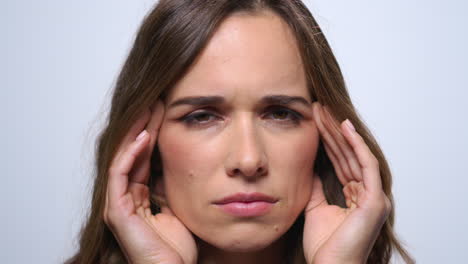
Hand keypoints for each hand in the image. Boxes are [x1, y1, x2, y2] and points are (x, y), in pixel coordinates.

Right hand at [103, 100, 196, 263]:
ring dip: (136, 133)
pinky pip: (121, 176)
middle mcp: (126, 197)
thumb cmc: (178, 248)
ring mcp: (120, 204)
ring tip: (149, 110)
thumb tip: (185, 163)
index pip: (143, 157)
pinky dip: (132, 154)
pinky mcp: (118, 212)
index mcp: (140, 196)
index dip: (152, 133)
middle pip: (132, 153)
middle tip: (155, 101)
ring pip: (124, 159)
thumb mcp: (178, 207)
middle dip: (143, 126)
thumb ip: (174, 186)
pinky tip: (145, 136)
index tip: (164, 111)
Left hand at [303, 104, 390, 263]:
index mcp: (354, 196)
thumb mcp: (315, 206)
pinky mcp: (375, 200)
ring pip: (356, 155)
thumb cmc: (323, 245)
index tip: (314, 121)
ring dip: (340, 132)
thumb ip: (316, 186)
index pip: (340, 161)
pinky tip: (345, 127)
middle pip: (347, 154)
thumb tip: (310, 167)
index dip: (327, 141)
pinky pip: (366, 165)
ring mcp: (373, 196)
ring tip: (326, 111)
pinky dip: (356, 145)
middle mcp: (366, 193)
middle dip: (332, 131)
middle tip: (319, 109)